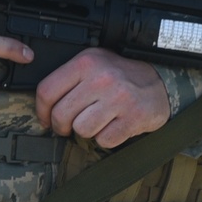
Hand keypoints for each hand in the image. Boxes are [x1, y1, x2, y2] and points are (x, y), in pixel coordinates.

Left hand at [35, 48, 170, 149]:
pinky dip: (106, 137)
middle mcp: (101, 78)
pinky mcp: (132, 118)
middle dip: (61, 126)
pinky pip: (104, 140)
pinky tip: (113, 125)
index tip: (46, 118)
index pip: (47, 90)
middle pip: (62, 114)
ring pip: (81, 129)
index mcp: (86, 61)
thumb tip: (43, 105)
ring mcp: (118, 98)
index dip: (41, 110)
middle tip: (68, 126)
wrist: (160, 82)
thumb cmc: (121, 75)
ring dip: (86, 131)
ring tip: (96, 121)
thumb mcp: (94, 62)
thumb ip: (69, 78)